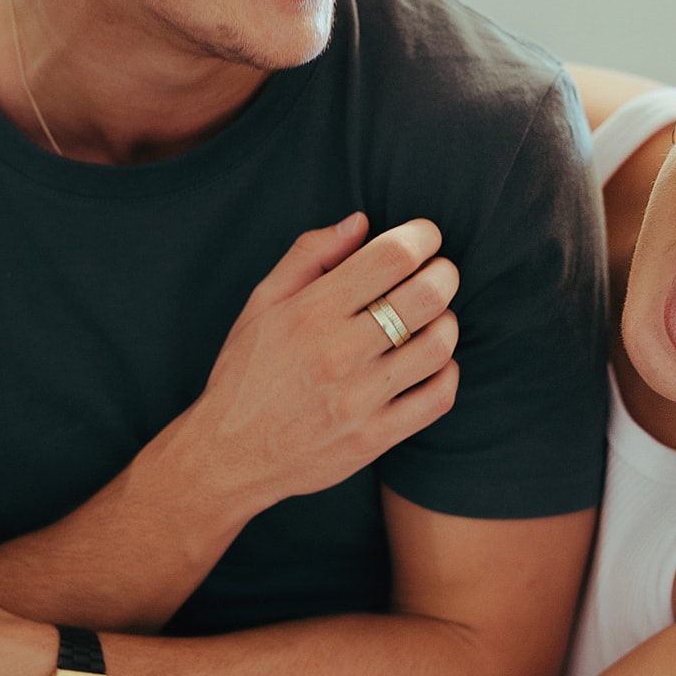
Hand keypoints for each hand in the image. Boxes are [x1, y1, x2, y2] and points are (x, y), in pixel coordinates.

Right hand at [190, 212, 460, 509]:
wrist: (228, 454)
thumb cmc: (245, 371)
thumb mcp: (262, 302)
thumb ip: (309, 254)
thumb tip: (361, 221)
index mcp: (311, 311)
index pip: (392, 257)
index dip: (422, 236)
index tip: (425, 236)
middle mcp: (338, 353)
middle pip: (427, 296)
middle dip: (443, 273)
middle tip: (438, 272)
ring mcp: (359, 400)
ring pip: (439, 346)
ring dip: (447, 322)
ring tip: (433, 317)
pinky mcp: (374, 438)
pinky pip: (437, 399)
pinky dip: (448, 373)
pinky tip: (432, 362)